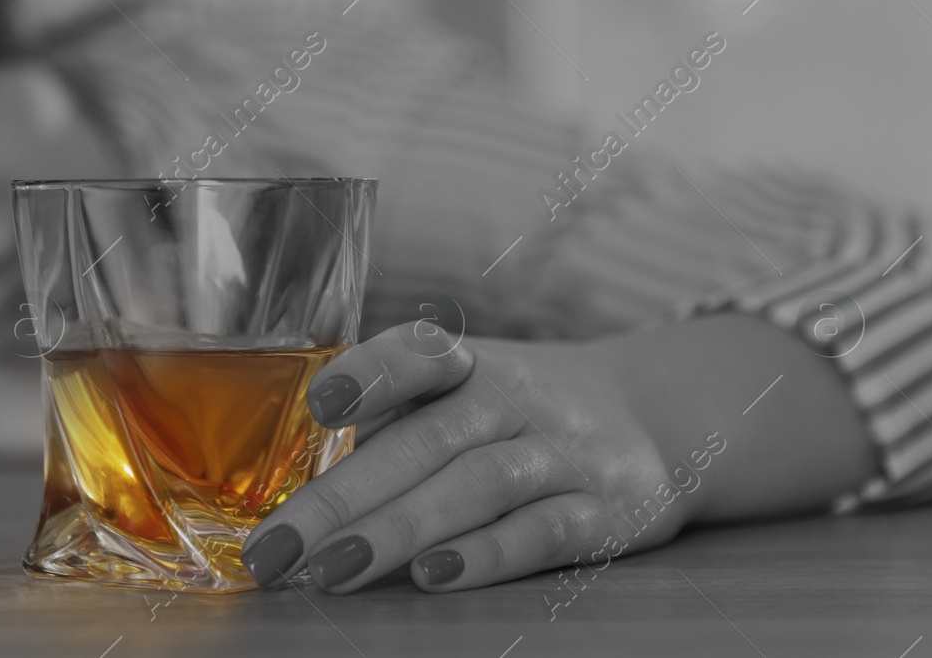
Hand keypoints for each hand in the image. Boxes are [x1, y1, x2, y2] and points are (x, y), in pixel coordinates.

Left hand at [239, 321, 703, 592]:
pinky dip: (490, 554)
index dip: (370, 375)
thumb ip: (391, 426)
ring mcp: (564, 453)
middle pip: (423, 443)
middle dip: (341, 500)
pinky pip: (545, 530)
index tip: (320, 406)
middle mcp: (515, 399)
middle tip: (274, 549)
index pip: (418, 355)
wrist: (656, 416)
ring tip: (331, 569)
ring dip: (399, 531)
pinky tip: (434, 575)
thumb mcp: (462, 395)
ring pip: (476, 487)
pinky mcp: (608, 510)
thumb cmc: (518, 414)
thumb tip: (289, 490)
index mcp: (468, 365)